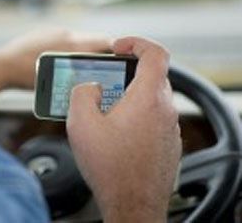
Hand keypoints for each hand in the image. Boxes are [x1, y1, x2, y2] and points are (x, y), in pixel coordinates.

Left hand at [0, 28, 110, 93]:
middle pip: (93, 39)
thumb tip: (92, 82)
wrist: (0, 66)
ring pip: (77, 38)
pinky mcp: (43, 33)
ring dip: (84, 48)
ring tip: (86, 63)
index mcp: (71, 44)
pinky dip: (69, 47)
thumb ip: (78, 77)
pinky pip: (63, 38)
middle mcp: (65, 34)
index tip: (123, 56)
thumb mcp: (58, 82)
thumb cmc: (26, 77)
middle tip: (109, 62)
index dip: (116, 49)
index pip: (104, 42)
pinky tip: (65, 59)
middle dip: (102, 50)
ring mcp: (53, 31)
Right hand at [66, 37, 181, 222]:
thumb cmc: (110, 168)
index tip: (118, 47)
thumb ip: (82, 93)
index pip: (155, 53)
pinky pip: (153, 119)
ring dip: (128, 98)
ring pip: (150, 99)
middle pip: (150, 76)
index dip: (136, 42)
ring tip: (103, 112)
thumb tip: (90, 87)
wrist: (132, 206)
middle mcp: (164, 110)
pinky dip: (135, 117)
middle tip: (102, 84)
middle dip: (124, 75)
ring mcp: (169, 129)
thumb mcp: (80, 123)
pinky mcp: (167, 145)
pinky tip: (114, 134)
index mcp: (147, 98)